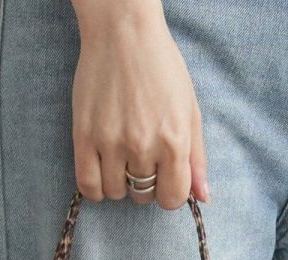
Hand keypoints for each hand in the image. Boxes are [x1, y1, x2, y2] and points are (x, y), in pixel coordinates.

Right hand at [70, 0, 209, 209]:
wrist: (123, 33)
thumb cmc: (161, 68)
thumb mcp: (190, 110)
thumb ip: (196, 158)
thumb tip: (203, 198)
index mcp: (174, 141)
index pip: (172, 198)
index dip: (169, 192)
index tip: (163, 177)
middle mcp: (143, 147)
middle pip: (143, 195)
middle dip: (145, 183)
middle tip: (141, 157)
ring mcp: (111, 143)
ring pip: (116, 192)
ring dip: (120, 183)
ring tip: (121, 158)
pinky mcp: (84, 137)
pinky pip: (88, 185)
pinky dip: (96, 188)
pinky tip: (102, 172)